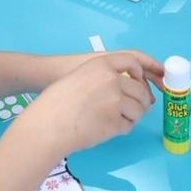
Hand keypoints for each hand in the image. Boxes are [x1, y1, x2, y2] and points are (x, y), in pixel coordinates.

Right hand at [18, 51, 160, 153]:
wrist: (48, 123)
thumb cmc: (57, 101)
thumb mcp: (78, 76)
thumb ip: (101, 77)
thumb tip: (124, 88)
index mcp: (101, 65)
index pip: (133, 61)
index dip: (140, 73)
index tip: (140, 81)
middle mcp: (111, 80)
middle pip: (140, 90)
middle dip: (141, 101)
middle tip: (135, 108)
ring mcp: (115, 102)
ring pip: (138, 110)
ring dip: (133, 116)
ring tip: (120, 120)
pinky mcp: (115, 123)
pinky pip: (128, 126)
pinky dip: (123, 128)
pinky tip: (110, 128)